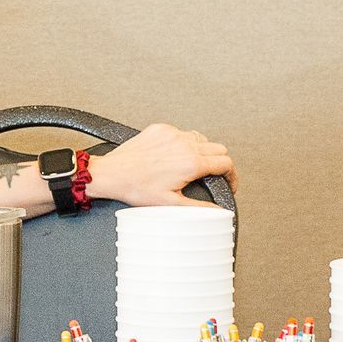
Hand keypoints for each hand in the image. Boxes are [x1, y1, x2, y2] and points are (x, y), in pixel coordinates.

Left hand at [89, 123, 236, 205]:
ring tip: (191, 166)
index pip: (226, 164)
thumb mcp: (170, 203)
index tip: (227, 182)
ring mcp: (172, 134)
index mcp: (190, 163)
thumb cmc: (135, 187)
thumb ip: (200, 208)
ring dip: (203, 151)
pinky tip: (173, 155)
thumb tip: (218, 212)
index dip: (231, 176)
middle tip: (211, 175)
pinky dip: (184, 143)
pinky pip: (182, 132)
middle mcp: (184, 145)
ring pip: (202, 138)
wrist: (111, 173)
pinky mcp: (160, 129)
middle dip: (219, 163)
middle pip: (219, 149)